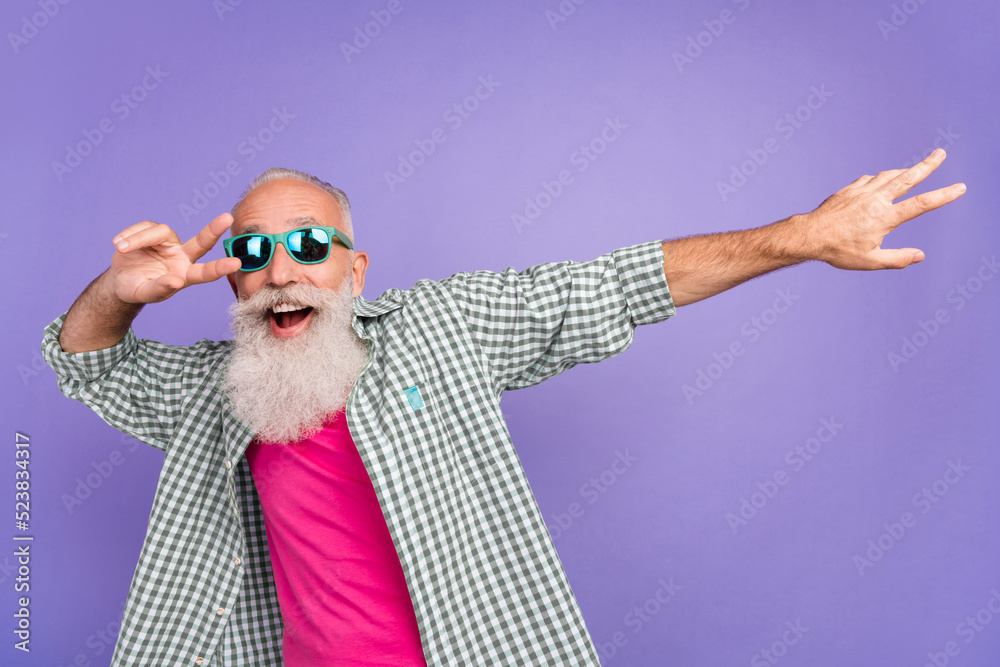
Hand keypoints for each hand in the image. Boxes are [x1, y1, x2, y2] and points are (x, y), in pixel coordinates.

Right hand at [109, 213, 242, 302]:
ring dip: (138, 239)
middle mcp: (182, 256)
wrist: (120, 279)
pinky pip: (144, 227)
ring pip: (159, 232)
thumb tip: (175, 281)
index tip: (237, 263)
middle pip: (201, 242)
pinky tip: (119, 245)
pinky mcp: (153, 232)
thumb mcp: (146, 293)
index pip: (205, 272)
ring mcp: (169, 243)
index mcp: (184, 275)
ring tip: (121, 249)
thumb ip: (160, 288)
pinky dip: (130, 235)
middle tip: (227, 218)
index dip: (220, 268)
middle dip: (213, 230)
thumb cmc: (138, 289)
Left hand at [804, 148, 965, 269]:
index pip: (920, 204)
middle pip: (907, 178)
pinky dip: (880, 178)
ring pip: (888, 175)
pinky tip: (881, 182)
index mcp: (884, 217)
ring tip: (914, 170)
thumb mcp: (870, 261)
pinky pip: (869, 179)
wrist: (809, 235)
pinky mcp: (848, 190)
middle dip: (926, 165)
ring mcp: (861, 192)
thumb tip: (920, 256)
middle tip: (940, 154)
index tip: (959, 187)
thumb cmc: (839, 250)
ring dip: (903, 171)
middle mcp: (875, 200)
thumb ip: (898, 259)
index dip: (943, 195)